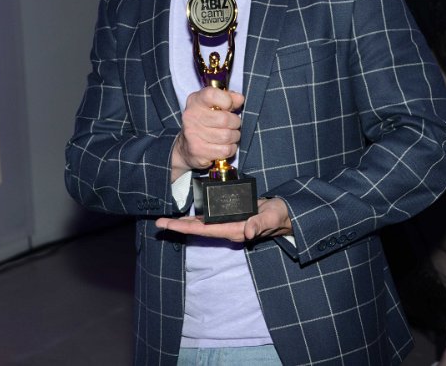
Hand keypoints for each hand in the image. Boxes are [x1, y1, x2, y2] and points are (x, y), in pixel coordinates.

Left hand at [155, 197, 291, 242]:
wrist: (287, 215)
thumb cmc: (280, 215)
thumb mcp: (271, 216)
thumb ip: (260, 222)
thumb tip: (248, 231)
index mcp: (234, 230)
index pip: (203, 230)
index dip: (184, 227)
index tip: (167, 225)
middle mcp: (229, 229)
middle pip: (198, 229)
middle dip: (178, 226)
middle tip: (158, 223)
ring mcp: (230, 224)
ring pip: (202, 225)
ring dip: (185, 223)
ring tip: (168, 220)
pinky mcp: (232, 218)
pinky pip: (210, 220)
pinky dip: (198, 218)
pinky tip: (191, 215)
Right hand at [172, 87, 244, 178]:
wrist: (186, 147)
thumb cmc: (205, 122)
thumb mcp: (214, 105)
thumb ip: (228, 97)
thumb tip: (239, 99)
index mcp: (195, 101)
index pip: (212, 94)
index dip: (227, 100)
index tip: (229, 106)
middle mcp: (191, 116)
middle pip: (225, 119)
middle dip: (235, 123)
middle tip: (232, 125)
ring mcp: (192, 134)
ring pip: (227, 136)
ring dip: (233, 137)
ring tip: (228, 135)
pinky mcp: (197, 151)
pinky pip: (225, 150)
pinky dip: (230, 149)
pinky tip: (224, 146)